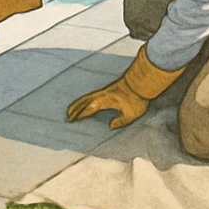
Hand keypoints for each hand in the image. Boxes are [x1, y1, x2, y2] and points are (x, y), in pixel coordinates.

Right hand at [65, 45, 184, 128]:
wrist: (141, 82)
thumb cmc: (136, 98)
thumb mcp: (130, 115)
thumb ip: (120, 122)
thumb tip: (110, 126)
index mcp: (104, 101)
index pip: (88, 108)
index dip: (80, 114)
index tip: (72, 120)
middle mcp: (101, 95)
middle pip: (84, 101)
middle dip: (75, 109)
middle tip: (67, 115)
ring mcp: (104, 91)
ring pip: (87, 97)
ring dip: (79, 103)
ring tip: (72, 108)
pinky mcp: (108, 89)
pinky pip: (92, 95)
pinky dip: (86, 99)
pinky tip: (87, 102)